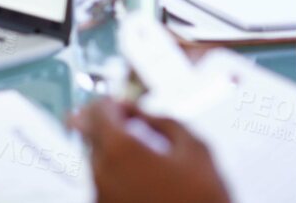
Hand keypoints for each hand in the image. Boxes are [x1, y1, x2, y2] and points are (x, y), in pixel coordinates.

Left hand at [74, 99, 230, 202]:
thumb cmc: (201, 199)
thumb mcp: (194, 148)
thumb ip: (161, 120)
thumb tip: (140, 112)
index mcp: (121, 150)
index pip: (98, 112)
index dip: (109, 102)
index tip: (119, 102)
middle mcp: (103, 173)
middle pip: (93, 136)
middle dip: (109, 126)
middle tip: (125, 121)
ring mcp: (102, 196)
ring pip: (98, 160)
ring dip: (113, 150)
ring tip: (142, 153)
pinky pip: (105, 183)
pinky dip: (117, 173)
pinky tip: (141, 176)